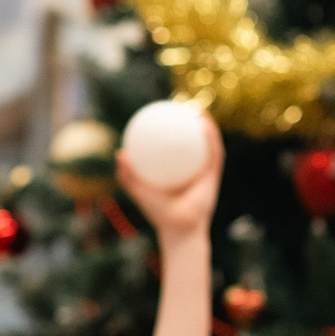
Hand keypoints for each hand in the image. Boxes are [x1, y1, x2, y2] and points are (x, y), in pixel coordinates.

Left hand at [117, 117, 223, 242]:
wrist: (178, 228)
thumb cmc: (158, 213)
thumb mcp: (138, 191)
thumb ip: (127, 174)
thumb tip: (120, 153)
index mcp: (177, 174)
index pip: (174, 150)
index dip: (170, 133)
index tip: (163, 117)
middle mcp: (193, 171)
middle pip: (193, 143)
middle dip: (190, 124)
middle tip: (182, 106)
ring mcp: (205, 173)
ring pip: (208, 144)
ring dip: (206, 125)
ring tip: (196, 109)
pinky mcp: (214, 175)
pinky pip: (213, 151)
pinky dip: (211, 136)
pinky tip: (204, 122)